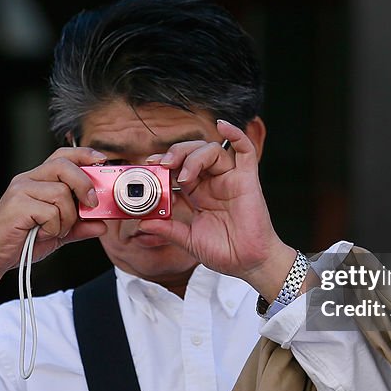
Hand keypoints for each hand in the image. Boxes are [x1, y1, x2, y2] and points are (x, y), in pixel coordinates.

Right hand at [0, 147, 108, 278]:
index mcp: (37, 180)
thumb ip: (78, 227)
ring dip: (67, 218)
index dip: (83, 154)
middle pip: (64, 166)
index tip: (101, 160)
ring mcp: (20, 191)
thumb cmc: (21, 241)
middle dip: (84, 184)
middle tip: (91, 204)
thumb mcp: (57, 232)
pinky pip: (50, 212)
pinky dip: (54, 228)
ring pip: (61, 193)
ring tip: (56, 231)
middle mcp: (27, 179)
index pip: (62, 156)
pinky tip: (42, 235)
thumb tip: (102, 225)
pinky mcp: (17, 205)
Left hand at [138, 119, 296, 299]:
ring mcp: (230, 179)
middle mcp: (212, 183)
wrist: (248, 264)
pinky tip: (223, 126)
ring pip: (211, 151)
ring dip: (194, 156)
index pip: (177, 169)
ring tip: (184, 174)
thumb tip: (142, 222)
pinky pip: (245, 150)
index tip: (148, 165)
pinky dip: (236, 134)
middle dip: (175, 154)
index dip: (162, 163)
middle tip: (163, 164)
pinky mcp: (247, 179)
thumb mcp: (188, 240)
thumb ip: (168, 229)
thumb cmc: (224, 252)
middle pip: (192, 154)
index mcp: (198, 194)